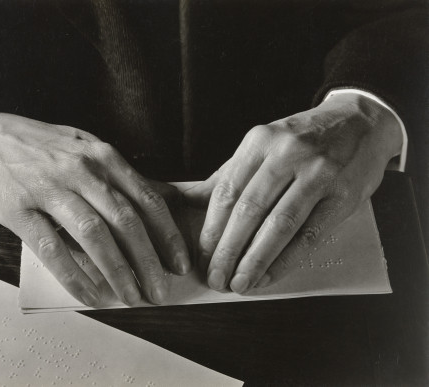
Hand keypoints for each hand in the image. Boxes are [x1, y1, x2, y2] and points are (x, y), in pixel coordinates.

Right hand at [0, 113, 189, 305]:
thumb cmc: (45, 148)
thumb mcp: (88, 148)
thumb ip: (122, 174)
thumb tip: (158, 199)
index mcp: (104, 157)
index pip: (147, 199)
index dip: (167, 235)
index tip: (179, 262)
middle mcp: (82, 171)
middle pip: (125, 222)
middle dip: (148, 262)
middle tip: (160, 291)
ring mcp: (50, 189)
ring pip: (94, 236)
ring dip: (117, 272)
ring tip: (132, 298)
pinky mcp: (21, 210)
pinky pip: (53, 249)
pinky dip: (75, 276)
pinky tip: (91, 296)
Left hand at [184, 93, 401, 292]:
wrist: (360, 122)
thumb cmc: (302, 140)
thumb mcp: (264, 145)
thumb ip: (229, 174)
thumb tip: (188, 199)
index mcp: (260, 141)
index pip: (227, 191)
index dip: (211, 229)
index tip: (202, 257)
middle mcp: (287, 154)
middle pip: (249, 211)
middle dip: (227, 251)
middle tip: (216, 279)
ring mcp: (318, 172)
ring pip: (278, 225)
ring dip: (254, 261)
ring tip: (239, 284)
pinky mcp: (343, 194)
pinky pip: (309, 235)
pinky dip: (286, 260)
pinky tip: (269, 276)